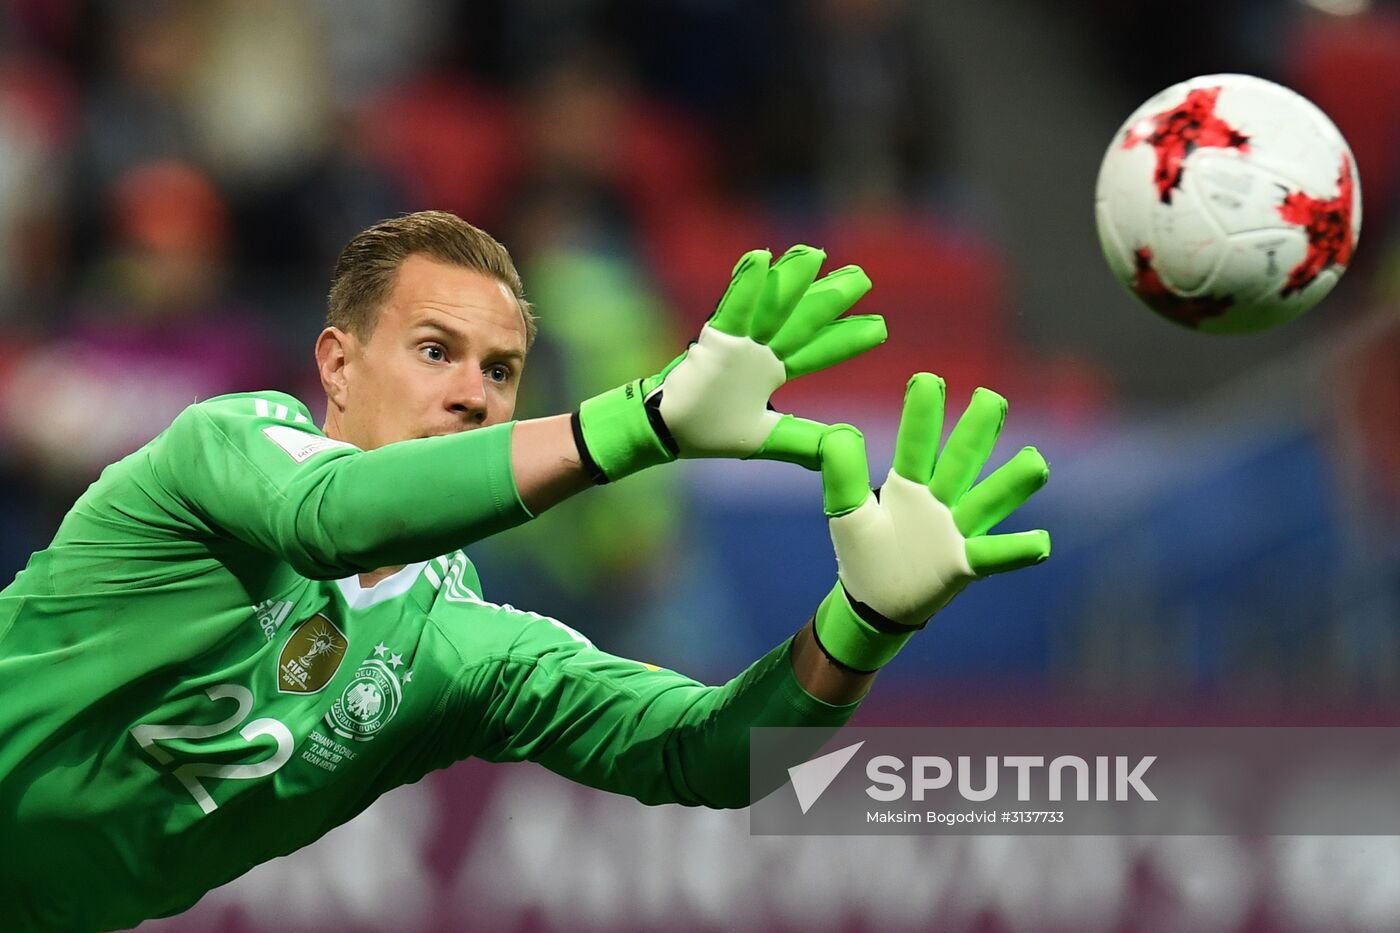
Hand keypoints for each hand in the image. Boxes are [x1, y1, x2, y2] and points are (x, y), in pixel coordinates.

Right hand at [575, 246, 884, 481]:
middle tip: (862, 277)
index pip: (817, 351)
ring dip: (792, 279)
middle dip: (831, 299)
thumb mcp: (764, 438)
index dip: (846, 338)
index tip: (880, 328)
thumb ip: (801, 440)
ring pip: (772, 306)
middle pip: (802, 319)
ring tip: (815, 253)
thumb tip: (844, 450)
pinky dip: (746, 285)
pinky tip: (761, 258)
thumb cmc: (708, 431)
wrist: (665, 432)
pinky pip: (733, 308)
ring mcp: (738, 342)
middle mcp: (761, 351)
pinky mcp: (713, 339)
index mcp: (773, 371)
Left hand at [813, 373, 1050, 671]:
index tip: (928, 380)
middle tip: (991, 399)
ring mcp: (955, 529)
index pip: (916, 444)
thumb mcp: (846, 510)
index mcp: (908, 482)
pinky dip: (1016, 549)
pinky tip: (1042, 542)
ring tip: (1035, 461)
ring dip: (1011, 483)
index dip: (921, 417)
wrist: (875, 601)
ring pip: (987, 500)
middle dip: (975, 432)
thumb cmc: (864, 550)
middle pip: (961, 460)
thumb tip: (839, 433)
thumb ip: (843, 474)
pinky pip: (993, 554)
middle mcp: (939, 498)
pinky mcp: (964, 563)